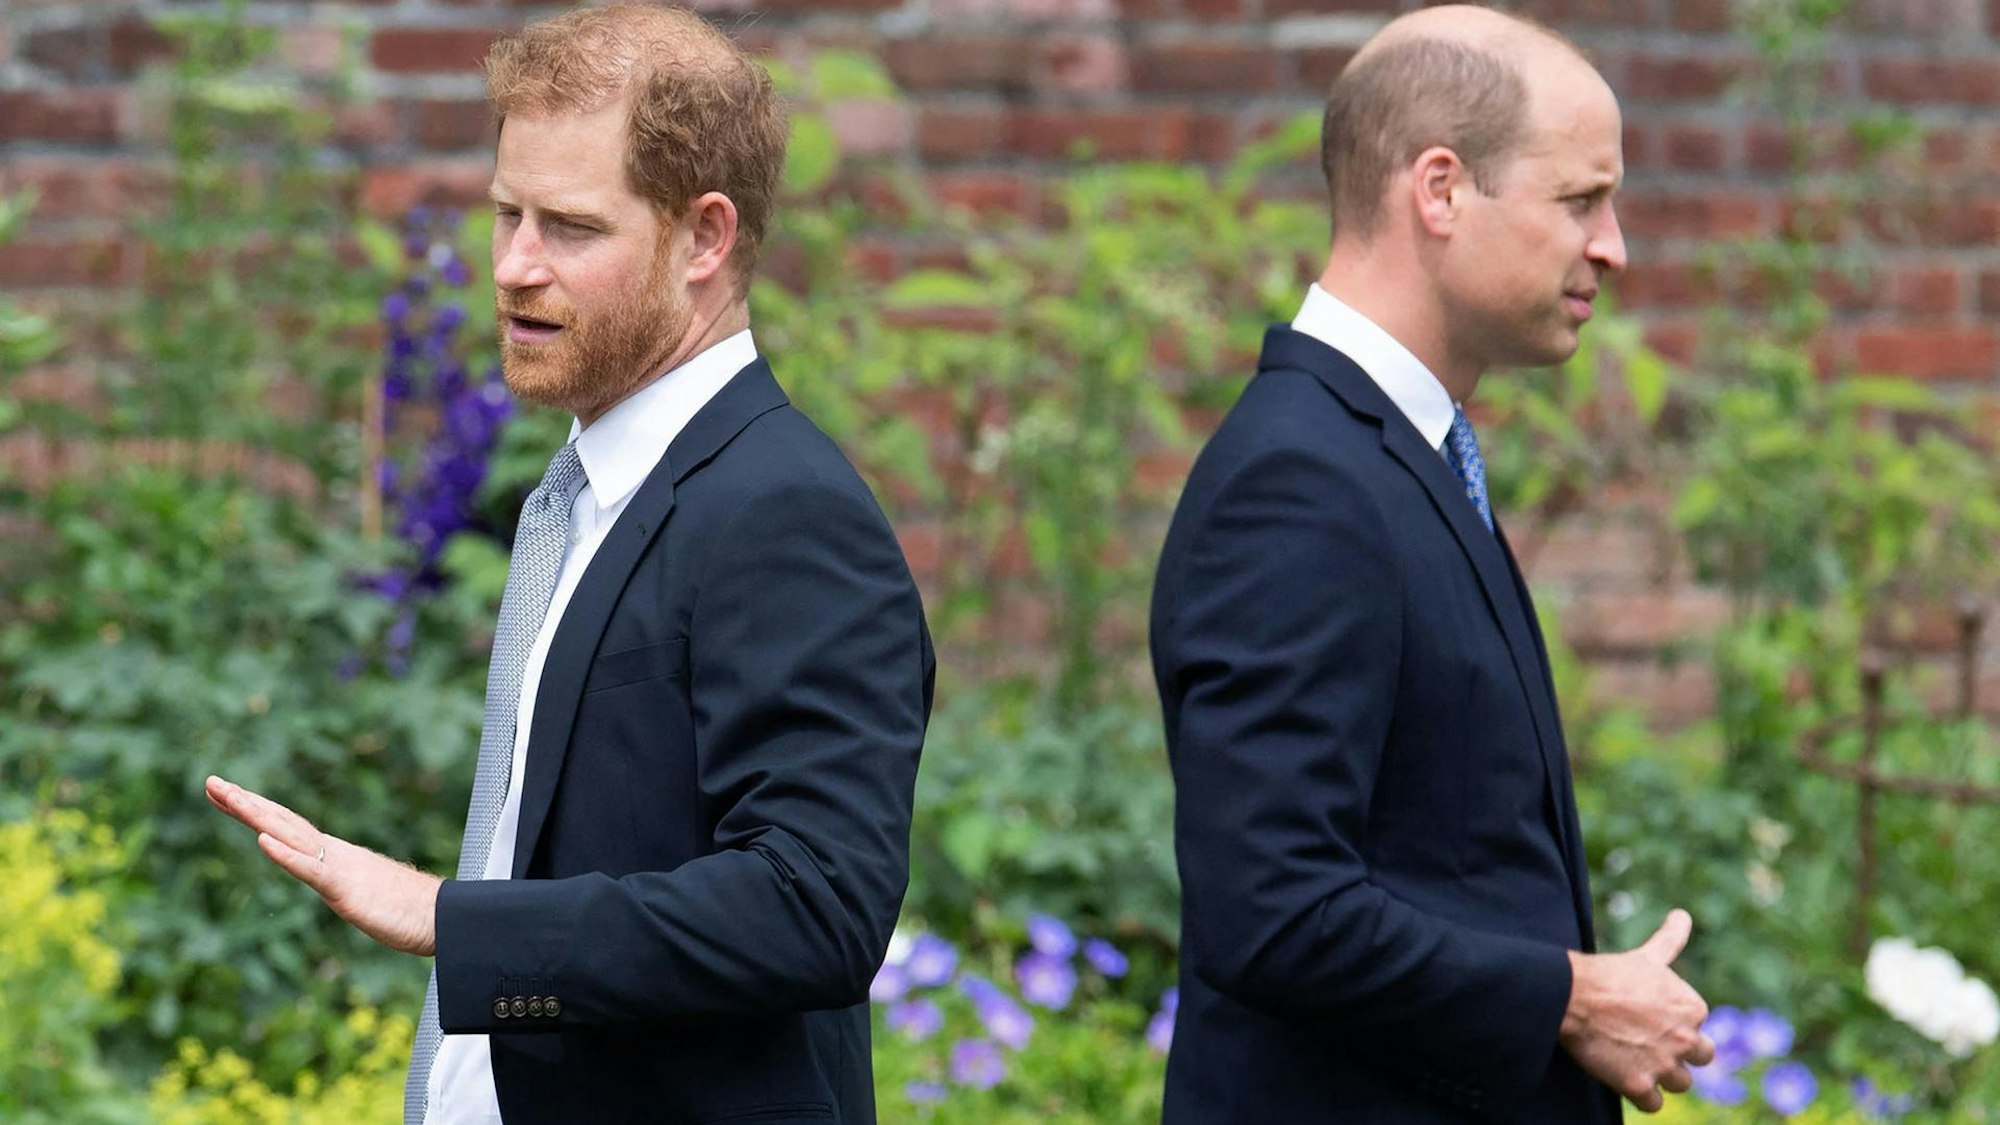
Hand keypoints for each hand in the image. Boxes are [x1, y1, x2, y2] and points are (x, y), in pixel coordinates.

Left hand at [206, 775, 440, 955]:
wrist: (442, 917)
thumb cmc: (407, 909)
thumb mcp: (362, 894)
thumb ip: (344, 882)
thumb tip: (334, 880)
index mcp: (333, 855)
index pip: (286, 826)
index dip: (254, 808)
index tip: (224, 793)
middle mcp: (333, 853)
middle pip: (282, 821)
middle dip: (244, 802)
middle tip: (210, 781)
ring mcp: (339, 868)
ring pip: (291, 836)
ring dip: (257, 816)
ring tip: (228, 797)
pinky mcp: (346, 889)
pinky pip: (311, 869)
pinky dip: (285, 854)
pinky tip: (262, 841)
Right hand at [1559, 908, 1714, 1113]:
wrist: (1571, 995)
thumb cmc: (1608, 973)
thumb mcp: (1646, 957)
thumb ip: (1671, 939)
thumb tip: (1683, 914)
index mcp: (1693, 1007)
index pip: (1698, 1027)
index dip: (1674, 1024)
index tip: (1649, 1017)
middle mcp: (1686, 1038)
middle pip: (1700, 1058)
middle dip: (1679, 1054)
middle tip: (1648, 1043)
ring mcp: (1664, 1065)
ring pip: (1680, 1083)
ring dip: (1662, 1076)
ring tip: (1635, 1060)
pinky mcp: (1640, 1086)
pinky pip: (1654, 1104)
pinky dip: (1642, 1096)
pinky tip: (1625, 1078)